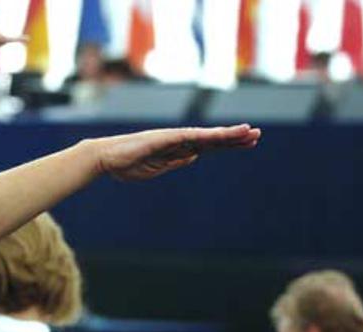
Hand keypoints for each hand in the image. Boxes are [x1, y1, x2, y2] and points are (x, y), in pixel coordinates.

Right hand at [87, 124, 260, 180]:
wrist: (105, 159)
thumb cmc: (126, 164)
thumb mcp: (157, 168)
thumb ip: (175, 161)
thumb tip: (194, 156)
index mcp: (177, 150)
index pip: (209, 146)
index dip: (229, 143)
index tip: (248, 142)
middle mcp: (178, 140)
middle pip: (212, 139)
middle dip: (234, 137)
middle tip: (257, 135)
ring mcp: (171, 138)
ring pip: (204, 136)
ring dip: (226, 135)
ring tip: (248, 132)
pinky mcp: (163, 138)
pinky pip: (188, 137)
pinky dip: (205, 136)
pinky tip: (221, 135)